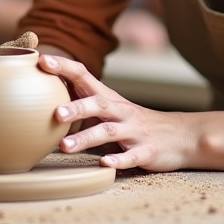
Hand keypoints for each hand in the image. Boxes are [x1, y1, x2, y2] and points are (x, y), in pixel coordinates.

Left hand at [40, 54, 192, 171]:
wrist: (181, 136)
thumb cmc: (133, 122)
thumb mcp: (109, 107)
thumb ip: (82, 101)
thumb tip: (44, 94)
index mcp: (108, 98)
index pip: (83, 76)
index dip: (64, 67)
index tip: (42, 61)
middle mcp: (121, 111)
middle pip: (97, 104)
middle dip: (75, 108)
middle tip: (54, 114)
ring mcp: (135, 131)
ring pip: (109, 131)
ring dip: (86, 138)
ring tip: (64, 146)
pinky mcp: (147, 152)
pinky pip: (131, 156)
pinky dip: (118, 159)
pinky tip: (104, 163)